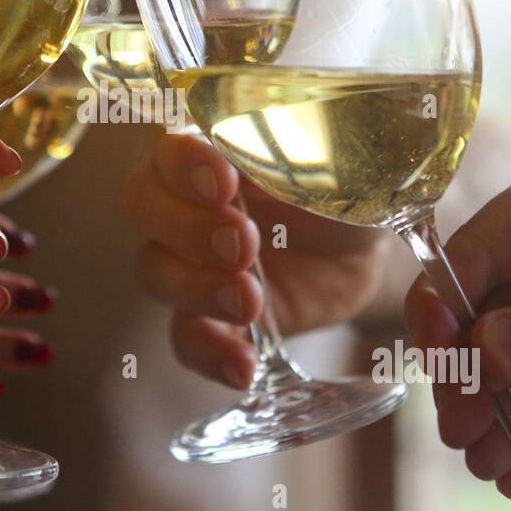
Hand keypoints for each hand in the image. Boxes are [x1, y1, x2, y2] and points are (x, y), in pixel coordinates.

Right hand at [123, 131, 389, 388]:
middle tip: (243, 244)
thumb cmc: (345, 186)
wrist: (368, 250)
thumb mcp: (332, 159)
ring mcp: (190, 262)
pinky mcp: (209, 316)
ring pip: (154, 271)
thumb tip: (269, 152)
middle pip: (143, 205)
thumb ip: (297, 151)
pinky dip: (208, 354)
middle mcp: (185, 201)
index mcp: (208, 148)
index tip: (224, 182)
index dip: (181, 164)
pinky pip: (185, 339)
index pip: (165, 146)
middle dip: (186, 227)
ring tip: (250, 299)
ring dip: (195, 287)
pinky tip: (242, 364)